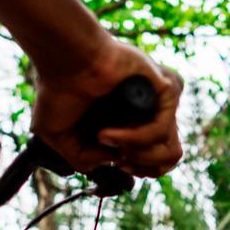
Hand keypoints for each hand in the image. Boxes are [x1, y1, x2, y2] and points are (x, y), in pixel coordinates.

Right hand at [31, 34, 183, 178]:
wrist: (63, 58)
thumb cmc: (58, 90)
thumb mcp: (58, 136)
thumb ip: (83, 159)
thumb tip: (114, 161)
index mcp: (132, 123)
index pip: (158, 159)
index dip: (140, 170)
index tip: (118, 165)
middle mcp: (148, 114)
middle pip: (170, 158)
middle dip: (144, 169)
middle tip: (120, 161)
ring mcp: (156, 103)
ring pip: (171, 150)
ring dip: (140, 158)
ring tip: (108, 143)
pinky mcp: (163, 90)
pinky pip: (161, 129)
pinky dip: (133, 139)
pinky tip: (106, 135)